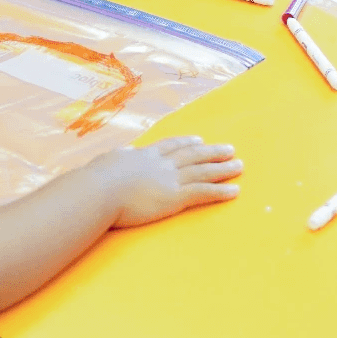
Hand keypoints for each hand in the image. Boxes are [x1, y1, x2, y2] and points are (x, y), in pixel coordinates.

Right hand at [91, 136, 241, 227]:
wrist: (100, 189)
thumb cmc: (97, 178)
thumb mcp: (109, 161)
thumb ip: (120, 158)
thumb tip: (122, 154)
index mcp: (145, 155)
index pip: (171, 146)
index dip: (187, 142)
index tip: (199, 140)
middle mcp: (161, 164)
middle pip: (193, 155)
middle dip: (212, 152)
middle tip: (229, 149)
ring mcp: (170, 179)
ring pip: (203, 171)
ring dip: (223, 168)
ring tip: (239, 165)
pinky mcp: (174, 197)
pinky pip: (203, 192)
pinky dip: (221, 191)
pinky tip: (235, 190)